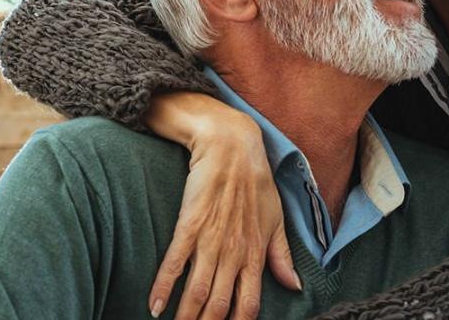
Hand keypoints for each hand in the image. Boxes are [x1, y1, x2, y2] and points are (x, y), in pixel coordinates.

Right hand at [145, 99, 299, 318]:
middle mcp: (234, 252)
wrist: (232, 145)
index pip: (249, 305)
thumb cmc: (256, 181)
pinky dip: (163, 287)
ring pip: (197, 291)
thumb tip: (295, 286)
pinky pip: (174, 263)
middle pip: (219, 305)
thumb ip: (281, 256)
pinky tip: (154, 307)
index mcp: (256, 254)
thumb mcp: (276, 220)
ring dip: (185, 316)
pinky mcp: (189, 225)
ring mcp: (210, 240)